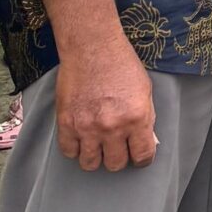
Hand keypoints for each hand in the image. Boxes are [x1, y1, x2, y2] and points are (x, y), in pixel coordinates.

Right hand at [56, 29, 157, 171]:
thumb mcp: (145, 90)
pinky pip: (69, 152)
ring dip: (96, 157)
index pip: (142, 156)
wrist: (92, 47)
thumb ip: (145, 117)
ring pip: (90, 164)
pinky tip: (81, 138)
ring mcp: (86, 127)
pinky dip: (75, 149)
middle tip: (118, 147)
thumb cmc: (121, 64)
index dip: (142, 159)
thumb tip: (144, 139)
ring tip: (98, 145)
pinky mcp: (66, 124)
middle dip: (119, 157)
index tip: (139, 157)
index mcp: (137, 118)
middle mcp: (112, 127)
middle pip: (115, 164)